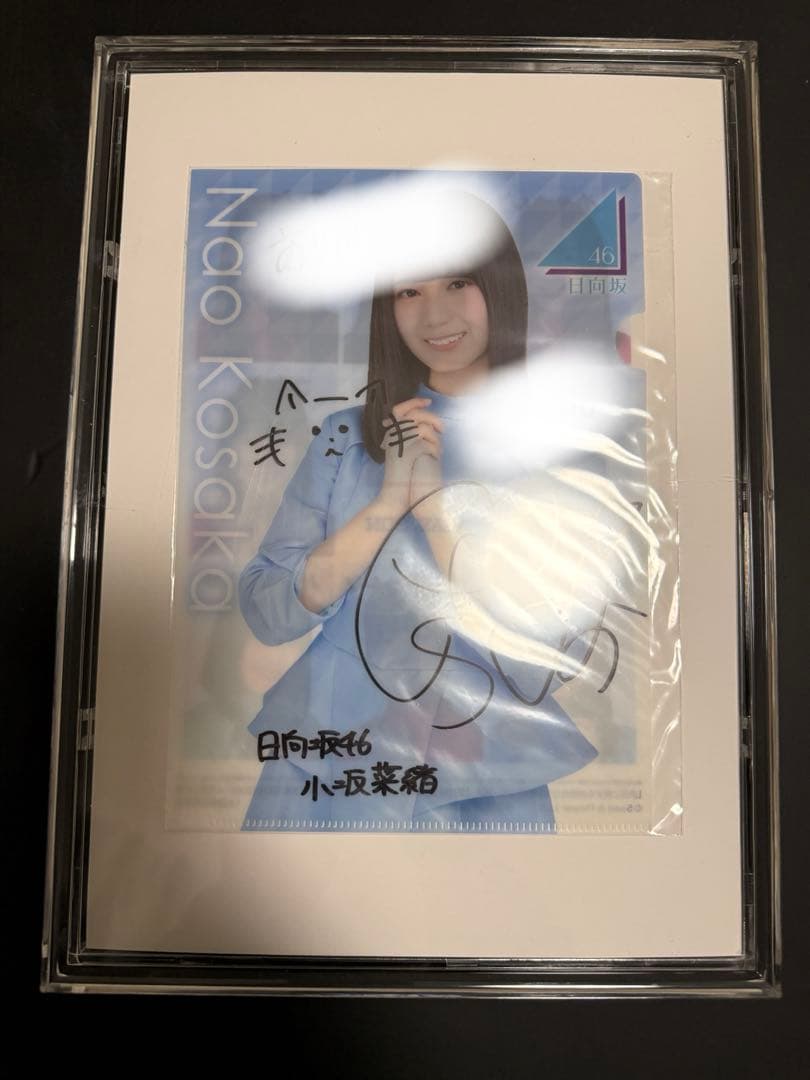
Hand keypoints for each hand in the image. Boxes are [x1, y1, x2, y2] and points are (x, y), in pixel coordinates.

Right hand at [377, 397, 443, 516]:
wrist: (397, 494)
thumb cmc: (404, 475)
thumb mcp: (405, 451)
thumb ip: (412, 436)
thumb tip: (429, 424)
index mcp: (390, 434)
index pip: (399, 409)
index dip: (413, 402)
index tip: (427, 401)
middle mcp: (392, 435)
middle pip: (415, 414)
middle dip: (432, 418)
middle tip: (442, 428)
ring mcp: (400, 442)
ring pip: (423, 427)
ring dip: (435, 436)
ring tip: (438, 446)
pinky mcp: (409, 450)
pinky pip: (428, 441)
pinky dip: (435, 448)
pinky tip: (435, 457)